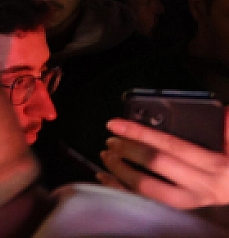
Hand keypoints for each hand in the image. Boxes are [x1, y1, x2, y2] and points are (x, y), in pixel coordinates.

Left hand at [101, 117, 228, 208]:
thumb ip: (227, 129)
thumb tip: (222, 111)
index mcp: (213, 164)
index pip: (170, 144)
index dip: (140, 132)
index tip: (116, 124)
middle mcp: (201, 184)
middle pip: (156, 164)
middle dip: (128, 150)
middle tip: (111, 140)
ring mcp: (190, 201)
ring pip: (148, 188)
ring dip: (122, 171)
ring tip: (107, 155)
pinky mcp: (180, 212)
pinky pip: (145, 203)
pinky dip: (122, 191)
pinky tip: (106, 179)